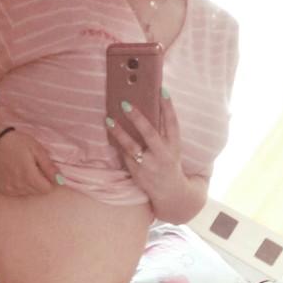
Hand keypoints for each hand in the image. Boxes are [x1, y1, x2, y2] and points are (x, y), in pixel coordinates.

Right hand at [0, 130, 63, 195]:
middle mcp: (19, 185)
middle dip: (40, 182)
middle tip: (34, 167)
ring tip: (25, 170)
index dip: (50, 181)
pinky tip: (17, 175)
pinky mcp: (4, 189)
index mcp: (29, 176)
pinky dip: (21, 186)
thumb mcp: (37, 150)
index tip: (46, 171)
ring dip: (30, 184)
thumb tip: (60, 181)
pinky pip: (18, 193)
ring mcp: (10, 189)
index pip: (46, 189)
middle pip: (38, 192)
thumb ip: (49, 167)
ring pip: (28, 193)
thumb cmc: (18, 143)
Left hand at [105, 90, 206, 222]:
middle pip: (149, 133)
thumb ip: (164, 132)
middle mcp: (162, 154)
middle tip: (125, 104)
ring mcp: (148, 164)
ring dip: (119, 133)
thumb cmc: (169, 163)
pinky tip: (110, 133)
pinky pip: (124, 156)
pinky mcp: (137, 173)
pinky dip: (117, 144)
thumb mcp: (172, 148)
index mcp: (175, 145)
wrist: (170, 192)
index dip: (168, 106)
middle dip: (137, 118)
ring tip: (108, 120)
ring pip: (131, 146)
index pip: (172, 122)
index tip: (162, 90)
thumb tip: (149, 109)